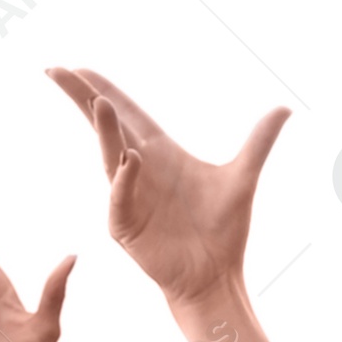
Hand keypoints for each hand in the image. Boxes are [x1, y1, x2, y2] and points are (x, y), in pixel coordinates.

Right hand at [47, 67, 284, 341]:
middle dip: (81, 97)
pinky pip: (122, 198)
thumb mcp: (243, 177)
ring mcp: (125, 195)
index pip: (125, 112)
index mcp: (158, 152)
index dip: (103, 88)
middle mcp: (136, 168)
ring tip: (98, 103)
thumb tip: (284, 108)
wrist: (216, 276)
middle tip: (57, 70)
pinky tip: (130, 160)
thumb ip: (258, 142)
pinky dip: (124, 180)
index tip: (80, 65)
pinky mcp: (125, 226)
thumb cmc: (223, 229)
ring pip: (110, 155)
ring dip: (104, 130)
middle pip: (104, 125)